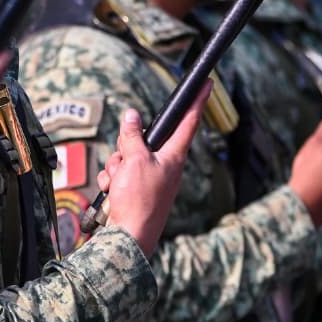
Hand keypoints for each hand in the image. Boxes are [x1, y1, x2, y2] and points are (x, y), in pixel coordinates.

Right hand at [95, 79, 209, 256]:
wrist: (128, 237)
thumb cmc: (139, 200)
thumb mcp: (134, 161)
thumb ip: (132, 136)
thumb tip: (132, 116)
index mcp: (174, 156)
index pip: (188, 122)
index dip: (197, 101)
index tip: (208, 84)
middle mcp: (165, 164)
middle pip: (144, 138)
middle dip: (127, 144)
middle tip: (126, 157)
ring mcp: (150, 177)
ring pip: (127, 155)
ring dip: (117, 165)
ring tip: (119, 181)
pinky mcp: (136, 189)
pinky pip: (119, 172)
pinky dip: (113, 179)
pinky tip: (114, 191)